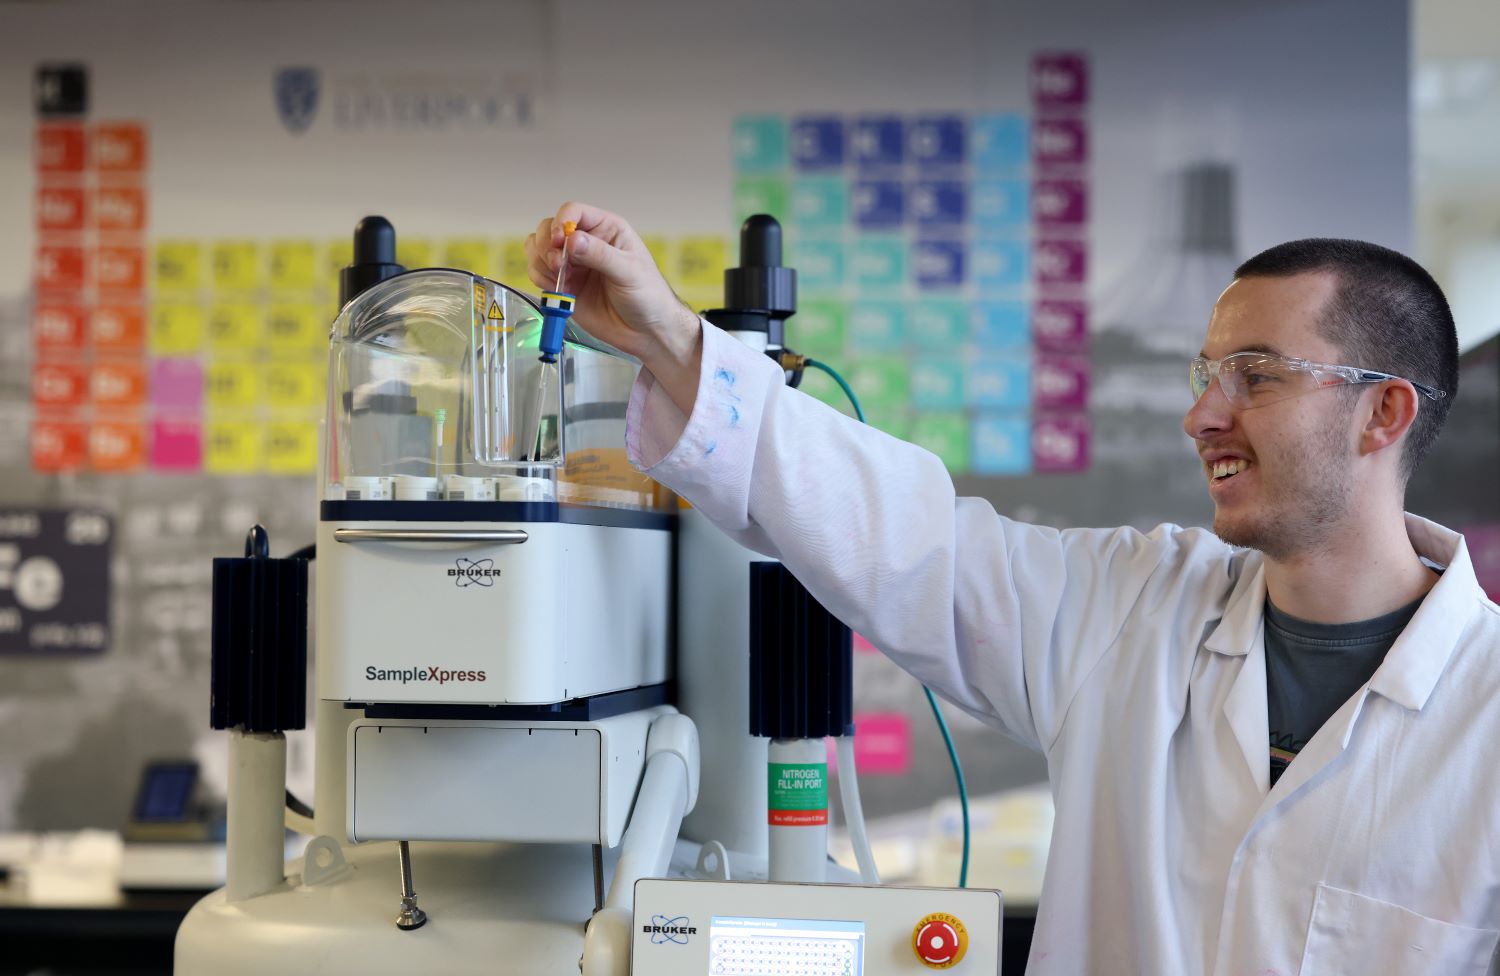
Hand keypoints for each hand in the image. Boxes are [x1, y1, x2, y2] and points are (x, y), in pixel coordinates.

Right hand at [525, 203, 701, 380]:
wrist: (645, 332)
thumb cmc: (648, 297)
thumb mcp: (629, 271)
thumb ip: (600, 254)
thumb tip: (572, 240)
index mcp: (606, 229)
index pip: (573, 212)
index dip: (561, 223)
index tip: (560, 241)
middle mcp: (586, 243)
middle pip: (549, 228)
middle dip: (547, 245)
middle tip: (558, 265)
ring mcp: (573, 264)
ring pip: (538, 249)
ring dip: (541, 262)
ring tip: (560, 279)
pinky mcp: (564, 285)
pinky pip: (538, 273)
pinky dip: (540, 280)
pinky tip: (560, 291)